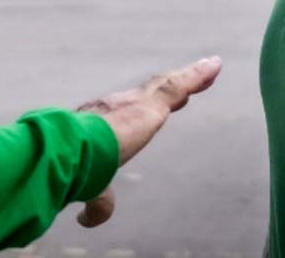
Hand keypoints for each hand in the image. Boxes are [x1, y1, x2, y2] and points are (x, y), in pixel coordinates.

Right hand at [74, 56, 222, 226]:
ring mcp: (134, 102)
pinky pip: (180, 86)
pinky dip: (199, 76)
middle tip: (183, 89)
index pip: (123, 114)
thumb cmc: (75, 169)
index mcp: (99, 121)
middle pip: (148, 94)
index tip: (147, 110)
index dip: (136, 111)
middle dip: (165, 89)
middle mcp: (116, 106)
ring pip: (166, 86)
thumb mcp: (90, 187)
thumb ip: (96, 201)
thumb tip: (87, 219)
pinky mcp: (152, 105)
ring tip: (208, 68)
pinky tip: (215, 65)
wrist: (69, 151)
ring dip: (188, 77)